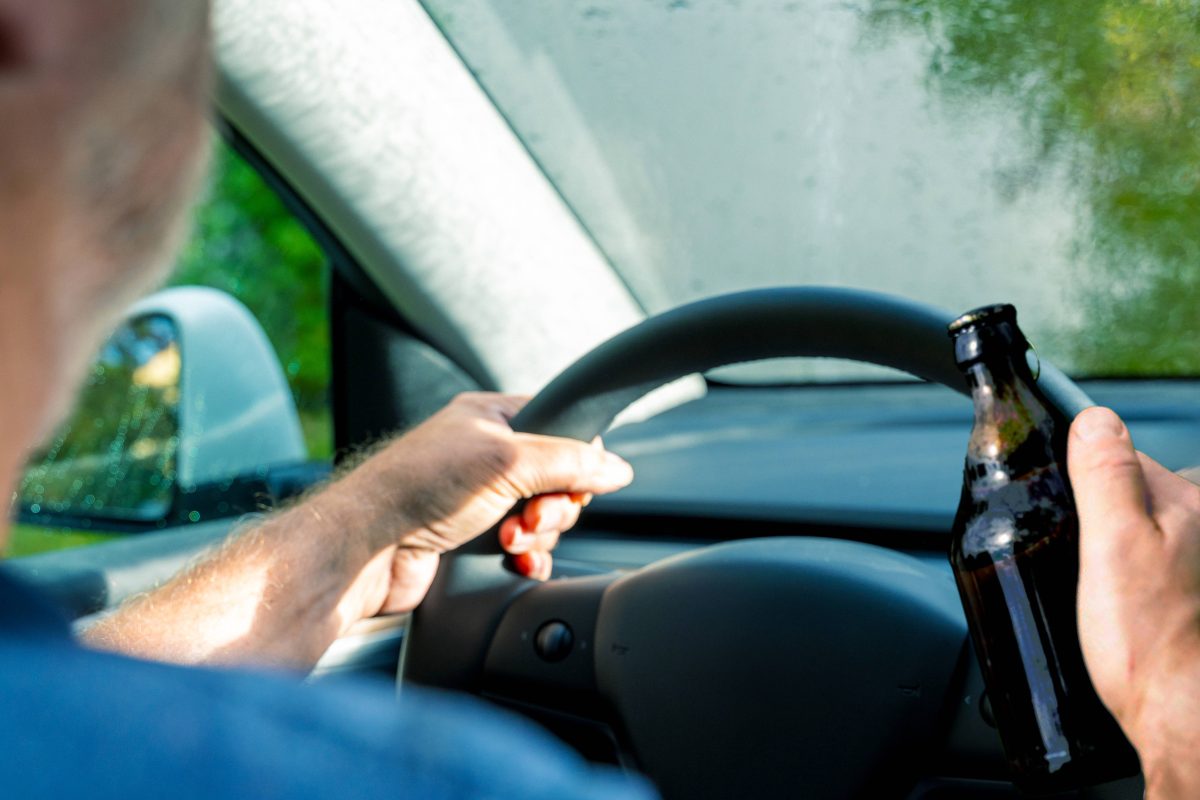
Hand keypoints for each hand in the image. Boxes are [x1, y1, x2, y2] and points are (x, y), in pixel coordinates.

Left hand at [339, 393, 633, 615]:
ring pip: (544, 519)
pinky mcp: (472, 540)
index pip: (561, 427)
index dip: (578, 458)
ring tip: (509, 538)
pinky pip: (525, 550)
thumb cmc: (418, 487)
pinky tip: (515, 561)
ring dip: (538, 535)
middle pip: (559, 480)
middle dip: (553, 506)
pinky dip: (528, 559)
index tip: (575, 481)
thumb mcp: (507, 460)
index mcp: (491, 418)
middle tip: (530, 514)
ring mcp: (479, 500)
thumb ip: (570, 461)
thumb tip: (615, 468)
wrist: (366, 550)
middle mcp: (486, 456)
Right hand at [1068, 407, 1199, 798]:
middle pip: (1136, 497)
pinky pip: (1156, 569)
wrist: (1185, 718)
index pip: (1123, 460)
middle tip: (1083, 567)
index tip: (1067, 519)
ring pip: (1145, 536)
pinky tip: (1127, 613)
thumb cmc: (1151, 645)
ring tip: (1105, 597)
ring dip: (1119, 555)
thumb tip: (1095, 419)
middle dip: (1102, 521)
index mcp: (1191, 502)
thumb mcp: (1111, 547)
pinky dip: (1136, 584)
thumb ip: (1106, 476)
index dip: (1083, 486)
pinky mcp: (1194, 597)